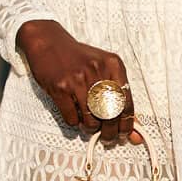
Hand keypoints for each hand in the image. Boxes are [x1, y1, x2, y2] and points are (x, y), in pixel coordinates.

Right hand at [17, 20, 140, 145]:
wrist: (49, 43)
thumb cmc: (77, 58)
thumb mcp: (103, 68)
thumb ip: (118, 93)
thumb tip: (132, 124)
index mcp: (113, 65)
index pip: (126, 103)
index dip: (127, 124)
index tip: (125, 133)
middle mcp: (97, 71)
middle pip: (111, 114)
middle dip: (110, 132)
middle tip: (107, 137)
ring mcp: (77, 80)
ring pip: (91, 120)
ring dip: (90, 128)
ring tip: (88, 125)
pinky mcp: (60, 88)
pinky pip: (72, 118)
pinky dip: (74, 122)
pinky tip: (75, 115)